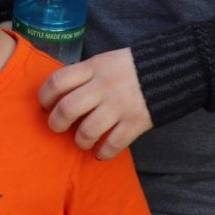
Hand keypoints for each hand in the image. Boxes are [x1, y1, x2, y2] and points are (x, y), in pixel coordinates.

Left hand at [37, 48, 151, 159]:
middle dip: (56, 123)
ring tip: (82, 140)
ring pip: (87, 131)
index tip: (46, 105)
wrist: (170, 69)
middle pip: (67, 109)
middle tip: (58, 127)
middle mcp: (103, 86)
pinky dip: (103, 153)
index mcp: (93, 67)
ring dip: (80, 141)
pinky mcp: (135, 122)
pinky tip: (101, 152)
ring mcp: (119, 106)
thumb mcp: (104, 61)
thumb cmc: (130, 67)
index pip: (58, 81)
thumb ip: (84, 75)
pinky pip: (112, 145)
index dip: (44, 96)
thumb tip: (60, 96)